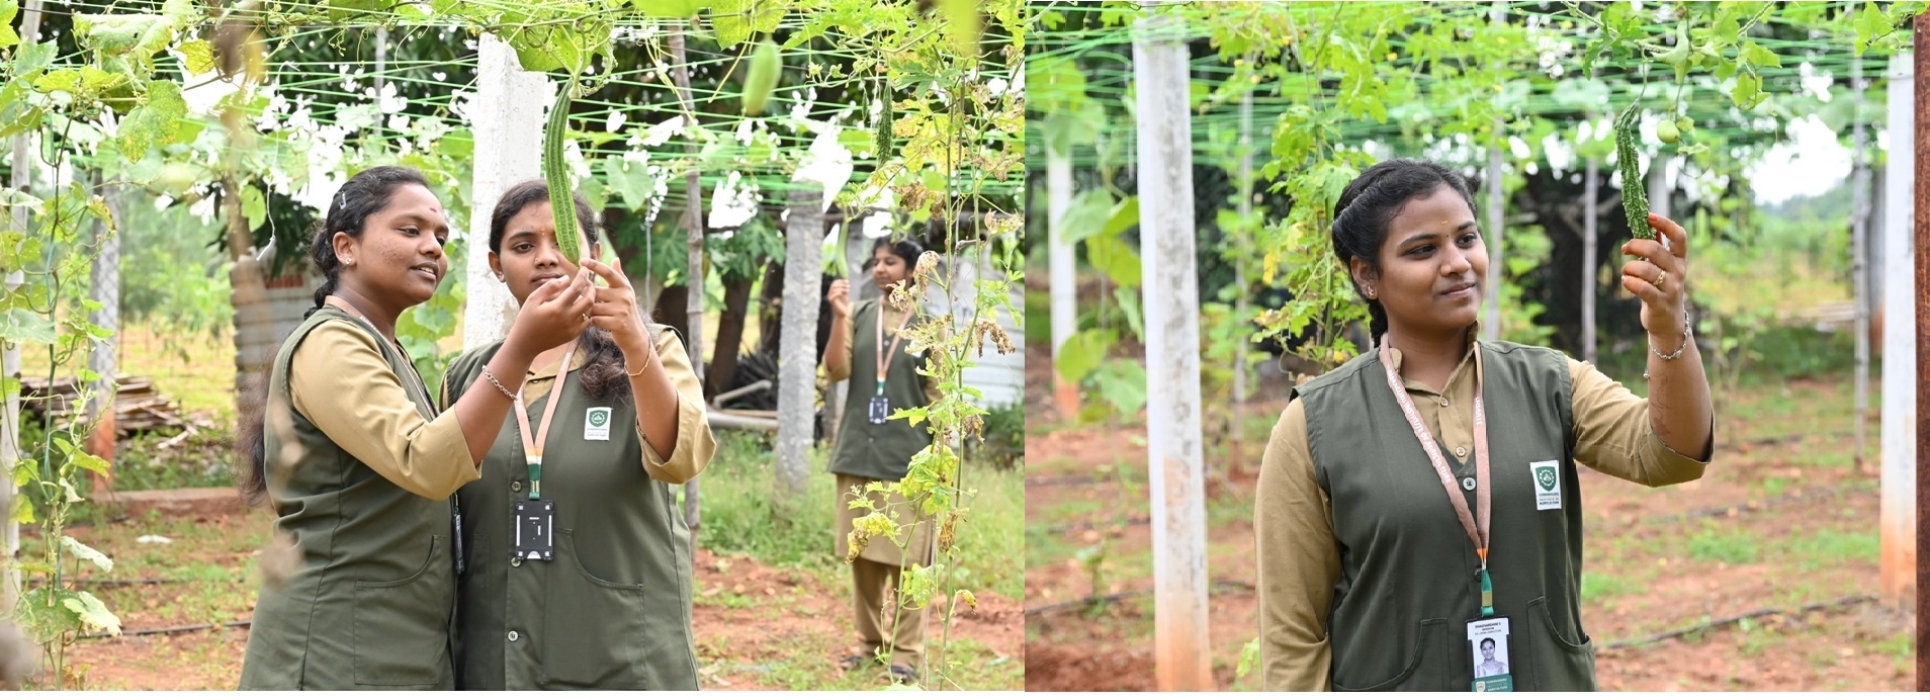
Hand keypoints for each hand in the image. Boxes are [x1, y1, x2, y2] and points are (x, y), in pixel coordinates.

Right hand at [504, 268, 593, 358]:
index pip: (576, 288)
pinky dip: (586, 313)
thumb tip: (566, 278)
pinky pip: (586, 322)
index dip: (583, 277)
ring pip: (589, 311)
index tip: (585, 269)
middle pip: (589, 300)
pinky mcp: (573, 335)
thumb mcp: (533, 300)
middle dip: (591, 288)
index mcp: (558, 308)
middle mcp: (568, 318)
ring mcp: (572, 328)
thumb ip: (549, 287)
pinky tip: (580, 307)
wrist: (526, 344)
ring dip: (589, 300)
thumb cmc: (526, 319)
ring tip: (584, 293)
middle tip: (588, 281)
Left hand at [580, 256, 654, 357]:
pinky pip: (595, 320)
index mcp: (624, 286)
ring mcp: (622, 310)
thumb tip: (615, 259)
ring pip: (593, 307)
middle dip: (588, 298)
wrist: (635, 334)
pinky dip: (593, 322)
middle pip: (595, 292)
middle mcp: (624, 296)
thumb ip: (619, 275)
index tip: (582, 260)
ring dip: (590, 311)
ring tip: (597, 314)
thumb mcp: (625, 292)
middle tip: (589, 303)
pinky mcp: (618, 323)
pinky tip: (599, 322)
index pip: (608, 272)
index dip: (595, 265)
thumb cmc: (626, 310)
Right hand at [827, 278, 851, 318]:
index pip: (834, 283)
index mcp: (832, 291)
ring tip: (848, 290)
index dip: (841, 281)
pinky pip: (834, 294)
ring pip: (834, 289)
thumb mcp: (845, 294)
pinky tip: (844, 293)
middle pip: (834, 285)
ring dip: (842, 288)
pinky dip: (839, 292)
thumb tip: (846, 280)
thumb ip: (845, 287)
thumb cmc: (844, 303)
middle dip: (842, 284)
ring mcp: (830, 297)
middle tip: (848, 285)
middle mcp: (830, 293)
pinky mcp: (831, 301)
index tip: (847, 281)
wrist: (843, 313)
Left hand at [1620, 212, 1690, 346]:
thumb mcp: (1663, 267)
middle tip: (1625, 249)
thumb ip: (1657, 247)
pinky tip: (1626, 281)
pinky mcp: (1661, 303)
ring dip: (1629, 268)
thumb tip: (1646, 223)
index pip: (1679, 236)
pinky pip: (1643, 289)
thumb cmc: (1661, 288)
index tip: (1648, 216)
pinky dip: (1630, 283)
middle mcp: (1679, 271)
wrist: (1668, 322)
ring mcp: (1671, 288)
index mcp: (1679, 259)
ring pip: (1646, 269)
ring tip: (1626, 273)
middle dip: (1636, 245)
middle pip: (1656, 250)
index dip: (1665, 224)